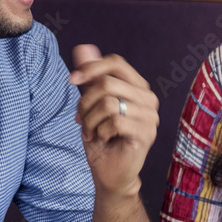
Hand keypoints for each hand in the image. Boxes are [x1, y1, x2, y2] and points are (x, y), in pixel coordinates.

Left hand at [69, 44, 158, 194]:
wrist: (111, 173)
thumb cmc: (103, 138)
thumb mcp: (91, 105)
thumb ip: (90, 78)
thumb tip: (83, 48)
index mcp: (138, 87)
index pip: (116, 63)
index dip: (91, 67)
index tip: (71, 80)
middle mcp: (149, 99)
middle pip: (107, 83)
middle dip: (85, 102)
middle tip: (81, 119)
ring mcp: (150, 117)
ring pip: (108, 103)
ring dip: (90, 120)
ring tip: (91, 132)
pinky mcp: (146, 133)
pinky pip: (114, 122)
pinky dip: (100, 131)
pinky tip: (102, 139)